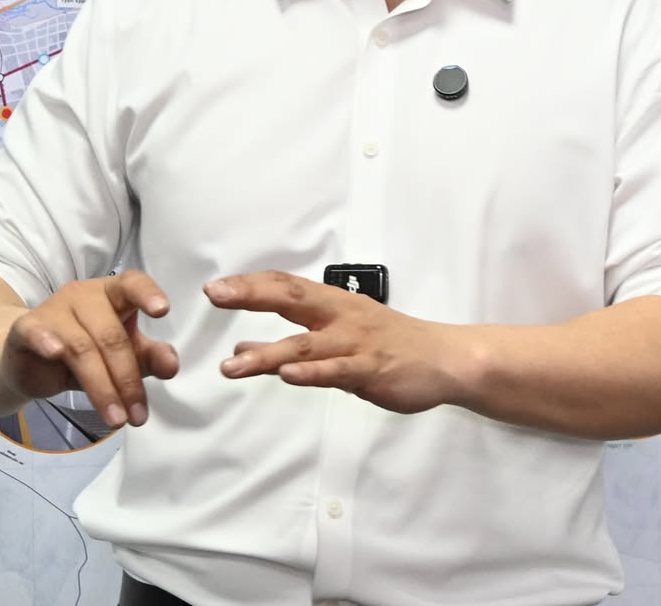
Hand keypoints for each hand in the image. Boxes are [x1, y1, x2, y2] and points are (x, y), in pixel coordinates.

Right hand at [0, 270, 178, 428]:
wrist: (28, 361)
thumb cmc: (85, 352)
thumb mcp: (122, 356)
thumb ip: (149, 357)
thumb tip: (171, 365)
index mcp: (112, 293)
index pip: (133, 284)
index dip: (148, 294)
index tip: (163, 311)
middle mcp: (84, 295)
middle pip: (111, 335)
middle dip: (127, 380)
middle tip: (137, 416)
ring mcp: (53, 309)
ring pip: (81, 347)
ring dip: (101, 388)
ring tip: (116, 419)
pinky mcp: (25, 328)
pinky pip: (35, 331)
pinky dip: (46, 340)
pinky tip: (56, 354)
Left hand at [206, 272, 468, 414]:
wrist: (444, 359)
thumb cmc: (390, 345)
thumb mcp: (339, 337)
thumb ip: (291, 344)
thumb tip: (242, 346)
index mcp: (333, 304)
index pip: (286, 286)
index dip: (250, 285)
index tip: (215, 287)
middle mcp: (341, 317)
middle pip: (292, 299)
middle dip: (252, 295)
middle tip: (216, 294)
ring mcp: (356, 344)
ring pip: (306, 345)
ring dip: (267, 355)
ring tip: (231, 366)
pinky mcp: (371, 370)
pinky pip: (337, 371)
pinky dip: (311, 373)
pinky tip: (287, 376)